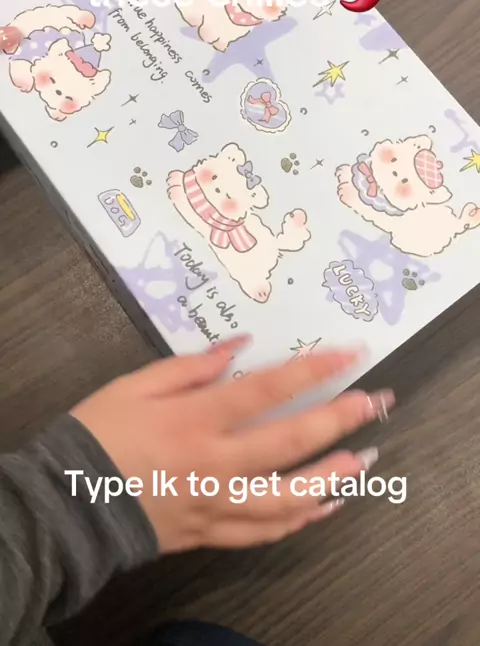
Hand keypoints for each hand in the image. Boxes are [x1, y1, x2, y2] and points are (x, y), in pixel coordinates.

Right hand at [71, 338, 393, 551]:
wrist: (67, 504)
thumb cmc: (98, 434)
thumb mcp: (135, 385)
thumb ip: (189, 367)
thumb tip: (239, 348)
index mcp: (196, 420)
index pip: (268, 390)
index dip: (313, 371)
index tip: (350, 356)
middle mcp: (215, 464)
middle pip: (290, 443)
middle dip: (339, 421)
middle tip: (376, 405)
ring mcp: (215, 504)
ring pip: (286, 498)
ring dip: (330, 478)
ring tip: (363, 461)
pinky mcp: (209, 532)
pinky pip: (262, 534)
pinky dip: (296, 522)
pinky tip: (322, 509)